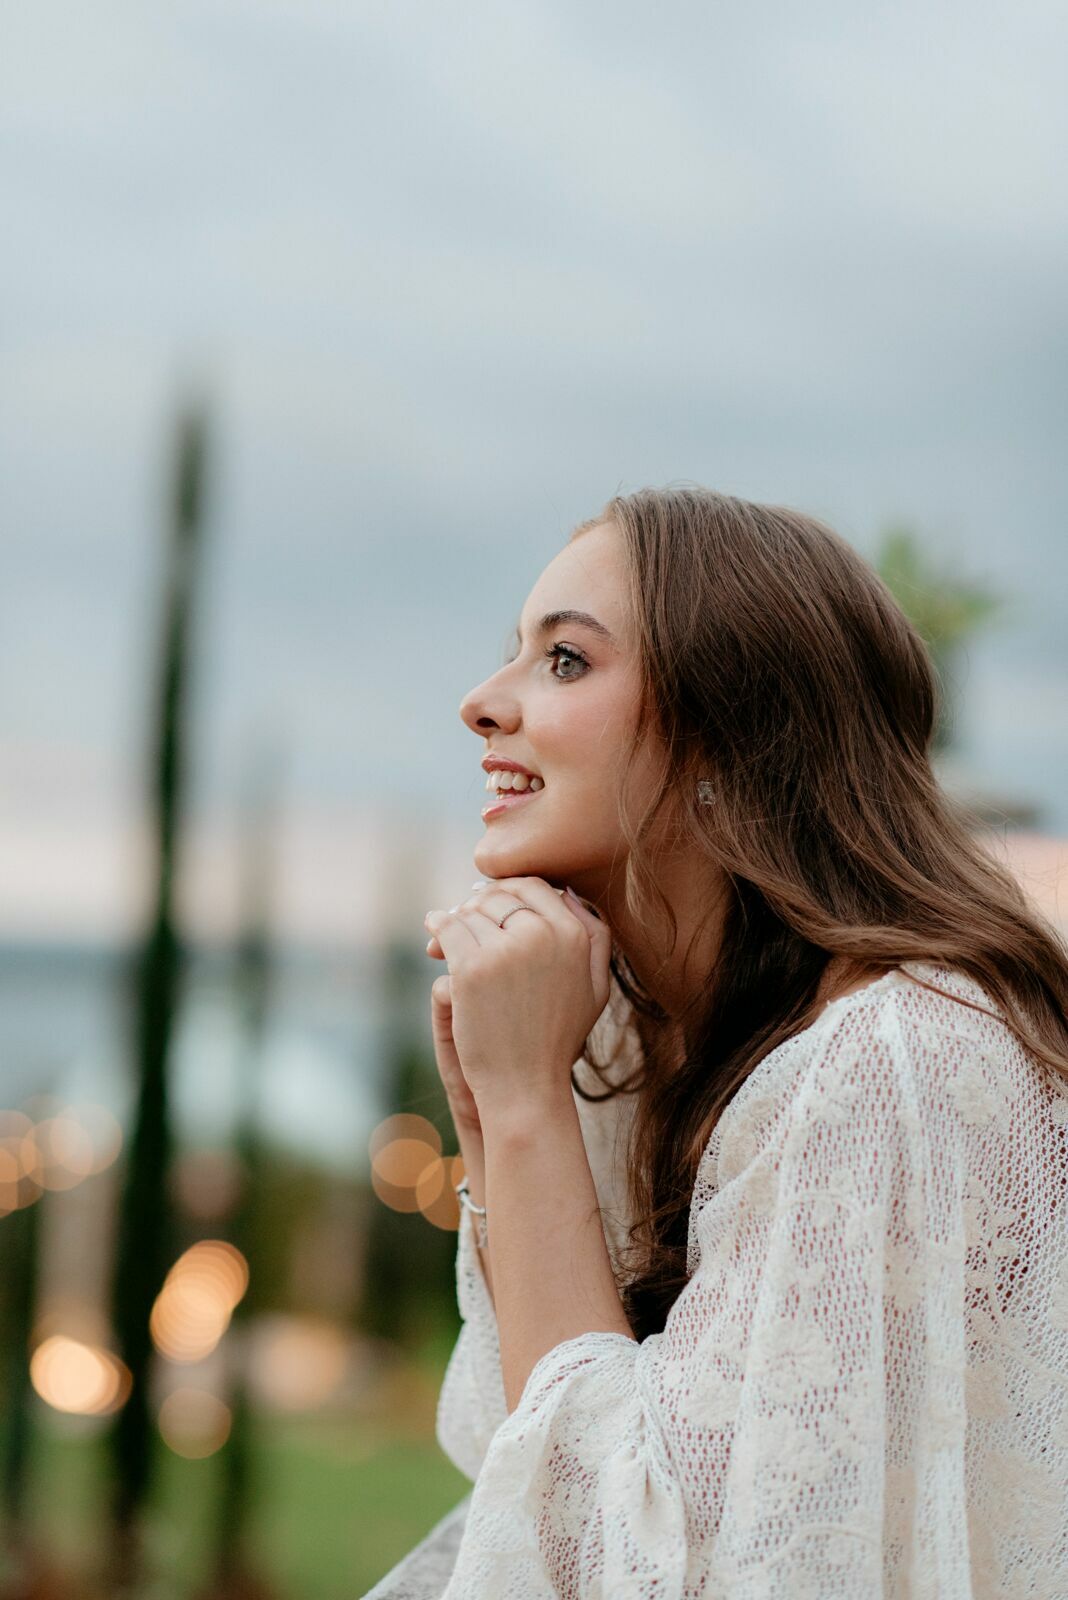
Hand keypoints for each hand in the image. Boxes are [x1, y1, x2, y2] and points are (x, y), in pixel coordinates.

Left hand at [423, 878, 610, 1121]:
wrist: (525, 1086)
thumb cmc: (558, 1039)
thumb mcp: (595, 988)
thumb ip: (594, 937)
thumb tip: (570, 894)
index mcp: (574, 935)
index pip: (535, 887)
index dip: (510, 891)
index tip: (493, 904)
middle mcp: (542, 934)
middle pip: (500, 896)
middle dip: (480, 905)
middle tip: (465, 918)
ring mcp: (506, 950)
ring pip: (471, 912)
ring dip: (458, 919)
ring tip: (446, 934)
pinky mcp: (472, 968)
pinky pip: (447, 928)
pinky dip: (437, 925)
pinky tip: (432, 930)